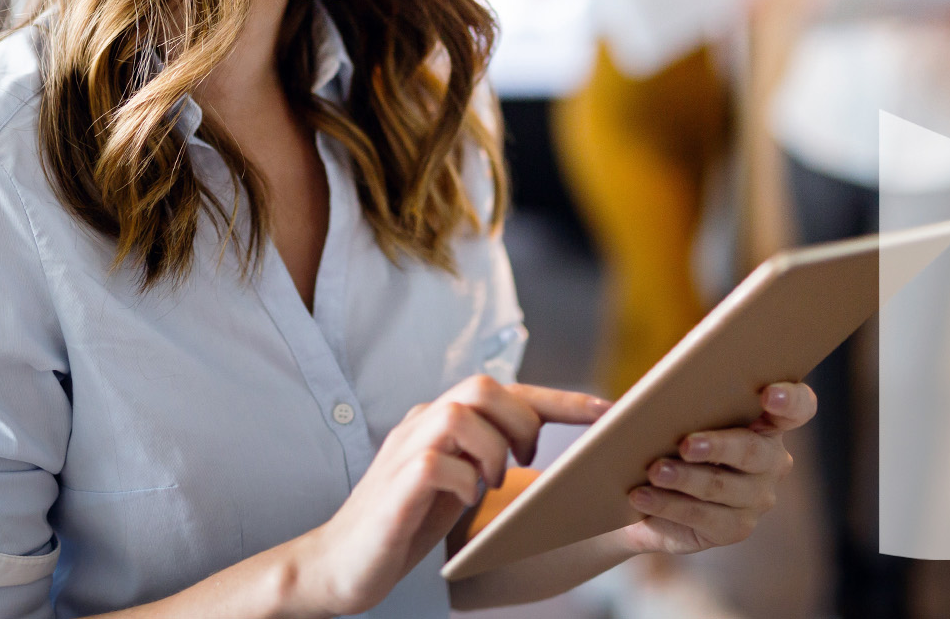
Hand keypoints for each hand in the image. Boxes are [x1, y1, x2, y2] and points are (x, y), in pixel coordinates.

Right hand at [291, 376, 610, 616]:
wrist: (341, 563)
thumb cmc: (404, 525)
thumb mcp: (455, 485)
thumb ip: (484, 458)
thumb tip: (540, 454)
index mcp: (440, 420)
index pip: (506, 392)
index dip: (560, 398)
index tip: (609, 411)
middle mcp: (421, 423)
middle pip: (481, 386)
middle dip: (521, 420)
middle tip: (527, 461)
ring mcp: (405, 450)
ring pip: (461, 413)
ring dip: (492, 449)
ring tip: (491, 483)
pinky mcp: (396, 484)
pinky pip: (437, 461)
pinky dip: (463, 479)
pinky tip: (464, 501)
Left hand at [617, 382, 816, 555]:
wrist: (645, 493)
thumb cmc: (665, 438)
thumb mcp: (666, 415)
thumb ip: (656, 404)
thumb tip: (616, 406)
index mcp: (766, 420)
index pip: (798, 407)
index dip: (790, 400)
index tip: (769, 394)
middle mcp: (771, 459)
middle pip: (753, 450)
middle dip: (718, 445)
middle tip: (686, 444)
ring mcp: (757, 497)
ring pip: (722, 486)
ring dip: (685, 479)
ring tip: (654, 471)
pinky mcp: (735, 528)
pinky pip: (702, 518)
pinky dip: (668, 506)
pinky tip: (642, 498)